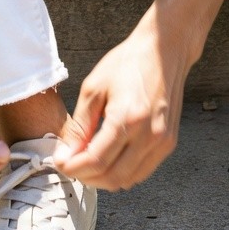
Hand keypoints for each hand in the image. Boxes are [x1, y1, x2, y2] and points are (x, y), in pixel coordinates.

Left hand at [54, 12, 190, 190]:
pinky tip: (109, 159)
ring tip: (87, 162)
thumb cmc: (128, 62)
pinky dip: (122, 173)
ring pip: (128, 180)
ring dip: (103, 179)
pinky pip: (142, 172)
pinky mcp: (169, 142)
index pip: (96, 161)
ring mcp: (163, 141)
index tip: (59, 162)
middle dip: (86, 177)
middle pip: (112, 177)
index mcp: (128, 118)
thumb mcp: (93, 88)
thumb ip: (79, 126)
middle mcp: (149, 134)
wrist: (165, 50)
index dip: (73, 167)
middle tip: (70, 164)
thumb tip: (66, 155)